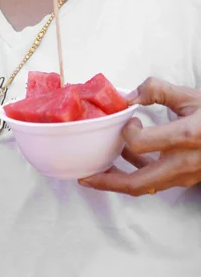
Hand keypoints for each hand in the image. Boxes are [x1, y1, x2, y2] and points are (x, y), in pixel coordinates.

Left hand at [78, 77, 200, 195]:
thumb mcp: (190, 96)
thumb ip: (158, 90)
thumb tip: (129, 94)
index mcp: (185, 136)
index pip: (143, 143)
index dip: (128, 132)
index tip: (128, 120)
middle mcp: (184, 161)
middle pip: (139, 183)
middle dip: (108, 182)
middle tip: (86, 176)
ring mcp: (186, 175)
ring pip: (146, 187)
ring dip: (120, 180)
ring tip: (98, 171)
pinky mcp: (185, 178)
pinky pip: (156, 181)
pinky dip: (138, 173)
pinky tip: (126, 159)